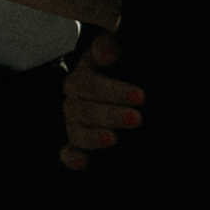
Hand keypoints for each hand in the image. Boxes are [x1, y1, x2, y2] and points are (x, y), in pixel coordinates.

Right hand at [58, 33, 141, 170]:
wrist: (124, 84)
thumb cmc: (121, 67)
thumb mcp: (113, 51)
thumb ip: (108, 46)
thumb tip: (109, 52)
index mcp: (84, 76)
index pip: (91, 83)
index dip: (113, 91)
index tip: (141, 97)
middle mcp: (75, 100)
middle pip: (85, 109)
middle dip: (111, 115)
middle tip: (137, 119)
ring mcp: (74, 122)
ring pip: (77, 131)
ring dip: (94, 136)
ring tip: (114, 139)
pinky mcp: (76, 143)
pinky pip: (68, 152)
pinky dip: (73, 158)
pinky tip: (83, 163)